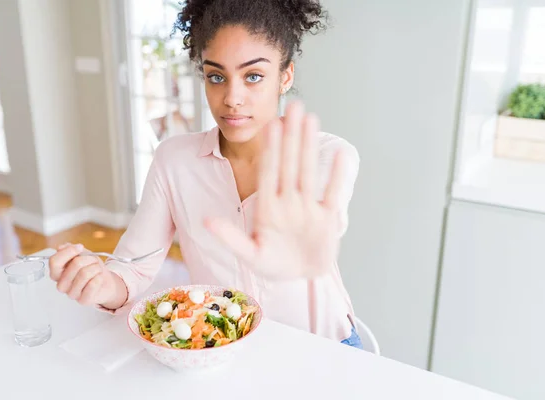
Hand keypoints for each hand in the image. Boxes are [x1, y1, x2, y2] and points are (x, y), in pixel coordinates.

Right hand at [48, 243, 126, 307]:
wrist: (106, 282)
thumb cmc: (92, 268)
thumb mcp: (82, 254)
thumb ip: (70, 249)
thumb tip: (61, 248)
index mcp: (57, 273)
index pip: (54, 261)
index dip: (69, 251)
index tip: (80, 247)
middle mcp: (62, 285)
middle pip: (74, 265)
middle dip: (88, 259)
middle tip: (93, 261)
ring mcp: (71, 294)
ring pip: (85, 273)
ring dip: (96, 267)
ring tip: (97, 269)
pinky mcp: (83, 300)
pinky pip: (92, 284)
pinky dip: (99, 277)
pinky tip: (99, 278)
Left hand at [205, 101, 346, 278]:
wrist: (299, 277)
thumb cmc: (272, 264)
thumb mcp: (249, 254)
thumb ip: (229, 237)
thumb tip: (206, 221)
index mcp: (267, 208)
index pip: (268, 172)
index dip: (270, 149)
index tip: (270, 125)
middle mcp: (287, 202)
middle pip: (289, 163)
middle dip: (291, 135)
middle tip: (293, 105)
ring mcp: (307, 208)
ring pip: (308, 171)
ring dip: (309, 146)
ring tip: (311, 119)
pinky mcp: (326, 218)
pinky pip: (331, 193)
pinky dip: (336, 175)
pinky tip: (338, 153)